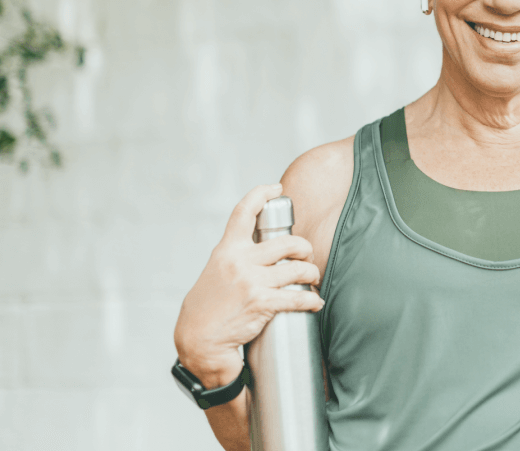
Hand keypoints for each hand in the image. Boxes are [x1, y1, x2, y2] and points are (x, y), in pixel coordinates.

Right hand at [172, 184, 323, 384]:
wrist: (198, 339)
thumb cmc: (208, 308)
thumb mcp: (216, 272)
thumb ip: (236, 258)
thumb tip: (261, 249)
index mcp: (226, 250)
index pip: (243, 213)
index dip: (261, 194)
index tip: (276, 188)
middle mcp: (239, 261)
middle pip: (288, 242)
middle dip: (305, 249)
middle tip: (306, 258)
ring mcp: (250, 281)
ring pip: (298, 268)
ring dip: (312, 274)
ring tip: (312, 280)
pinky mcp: (261, 303)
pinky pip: (298, 296)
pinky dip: (312, 300)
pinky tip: (314, 303)